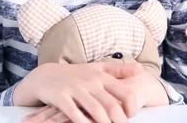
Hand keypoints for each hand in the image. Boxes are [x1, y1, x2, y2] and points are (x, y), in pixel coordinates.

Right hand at [16, 62, 143, 122]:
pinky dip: (83, 122)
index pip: (125, 92)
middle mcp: (90, 81)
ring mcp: (75, 89)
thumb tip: (140, 69)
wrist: (45, 76)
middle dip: (119, 121)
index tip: (130, 116)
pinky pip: (74, 113)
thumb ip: (119, 70)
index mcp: (101, 76)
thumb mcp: (97, 68)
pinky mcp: (61, 97)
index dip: (132, 108)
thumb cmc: (75, 74)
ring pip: (96, 110)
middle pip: (112, 105)